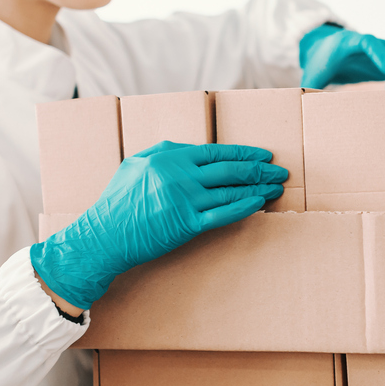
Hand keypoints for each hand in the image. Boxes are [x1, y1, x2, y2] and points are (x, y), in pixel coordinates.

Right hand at [31, 141, 287, 310]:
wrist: (104, 236)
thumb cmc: (116, 202)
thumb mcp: (134, 165)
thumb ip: (162, 153)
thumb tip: (190, 149)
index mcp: (168, 156)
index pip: (216, 151)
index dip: (244, 152)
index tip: (263, 155)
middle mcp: (179, 174)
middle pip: (230, 169)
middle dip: (259, 169)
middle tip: (280, 171)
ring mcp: (185, 199)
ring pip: (231, 190)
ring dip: (258, 187)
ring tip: (276, 187)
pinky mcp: (187, 224)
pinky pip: (223, 213)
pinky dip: (244, 206)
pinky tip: (260, 203)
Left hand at [299, 24, 384, 90]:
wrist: (323, 49)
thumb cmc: (318, 64)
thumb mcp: (310, 77)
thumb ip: (309, 90)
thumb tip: (307, 109)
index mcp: (347, 42)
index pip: (368, 41)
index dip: (380, 55)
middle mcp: (368, 42)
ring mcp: (379, 48)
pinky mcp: (384, 57)